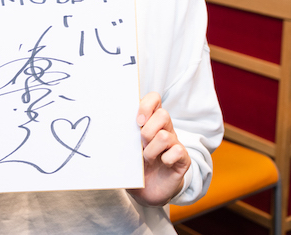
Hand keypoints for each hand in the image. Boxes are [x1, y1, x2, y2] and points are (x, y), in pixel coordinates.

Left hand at [128, 92, 190, 206]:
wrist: (148, 191)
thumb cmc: (137, 166)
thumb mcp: (128, 148)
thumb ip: (123, 136)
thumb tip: (107, 126)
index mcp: (151, 122)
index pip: (154, 99)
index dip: (146, 105)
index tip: (137, 121)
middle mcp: (165, 129)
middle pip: (163, 114)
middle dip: (147, 131)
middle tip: (141, 144)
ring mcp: (175, 143)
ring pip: (165, 136)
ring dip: (151, 150)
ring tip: (147, 159)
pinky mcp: (183, 158)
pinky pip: (177, 151)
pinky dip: (167, 159)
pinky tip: (163, 164)